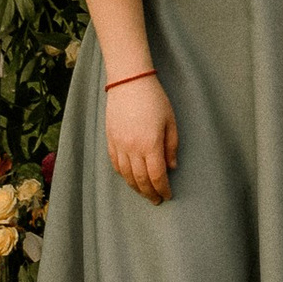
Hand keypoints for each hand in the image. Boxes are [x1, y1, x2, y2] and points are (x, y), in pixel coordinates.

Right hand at [105, 73, 177, 202]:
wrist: (129, 81)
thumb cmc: (154, 99)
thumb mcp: (170, 121)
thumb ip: (171, 146)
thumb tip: (172, 167)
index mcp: (151, 144)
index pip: (157, 176)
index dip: (163, 189)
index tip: (167, 196)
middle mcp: (133, 148)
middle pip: (140, 180)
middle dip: (149, 193)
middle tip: (156, 200)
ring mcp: (119, 144)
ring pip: (126, 175)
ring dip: (135, 187)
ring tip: (144, 193)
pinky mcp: (110, 139)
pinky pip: (115, 163)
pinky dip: (122, 174)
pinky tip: (128, 178)